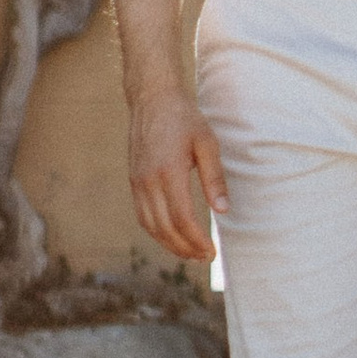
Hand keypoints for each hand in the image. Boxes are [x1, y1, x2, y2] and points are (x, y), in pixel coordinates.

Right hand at [129, 91, 226, 265]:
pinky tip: (172, 236)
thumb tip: (223, 210)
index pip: (181, 217)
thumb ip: (214, 178)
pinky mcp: (133, 182)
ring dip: (170, 244)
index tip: (211, 251)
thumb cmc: (184, 118)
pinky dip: (157, 232)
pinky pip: (143, 216)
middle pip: (164, 227)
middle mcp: (148, 181)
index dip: (196, 239)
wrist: (152, 99)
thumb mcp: (207, 143)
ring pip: (150, 226)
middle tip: (205, 258)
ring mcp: (137, 183)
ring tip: (191, 253)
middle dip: (185, 248)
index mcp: (168, 171)